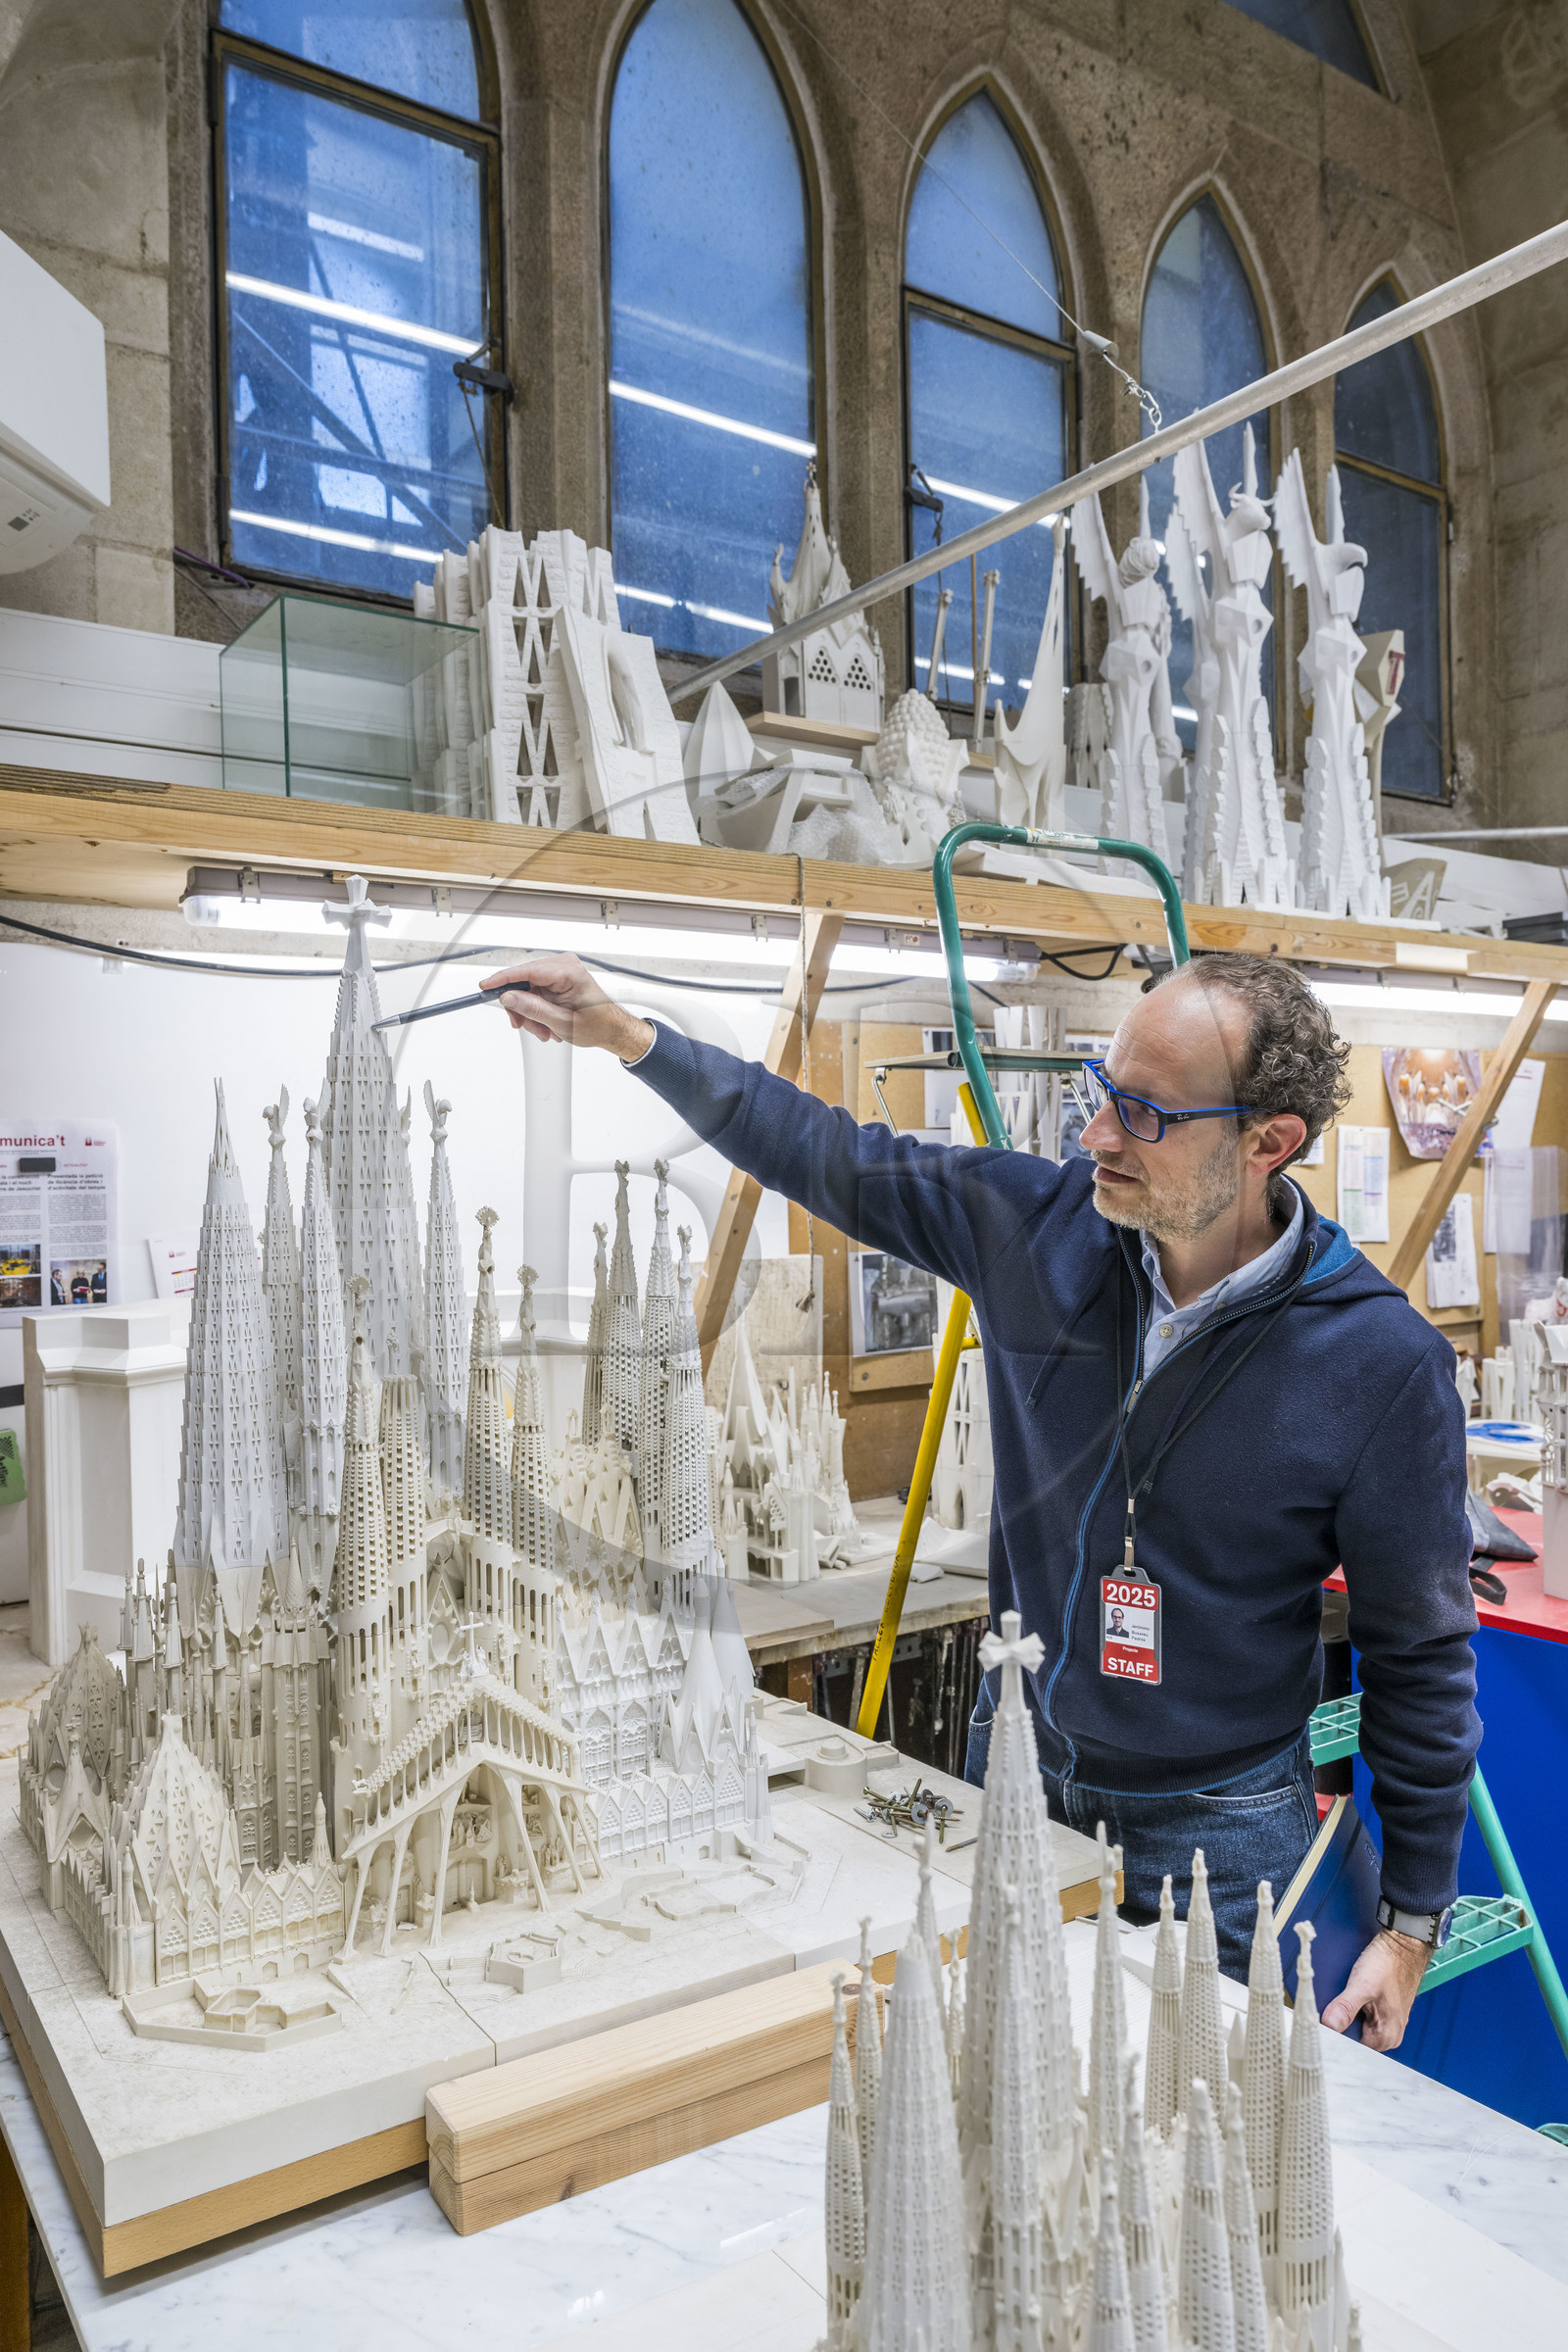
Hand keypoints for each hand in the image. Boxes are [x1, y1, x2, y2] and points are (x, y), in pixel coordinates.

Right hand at [481, 954, 654, 1059]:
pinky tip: (546, 1023)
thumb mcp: (562, 1023)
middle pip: (524, 981)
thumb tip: (509, 998)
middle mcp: (565, 966)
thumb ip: (533, 1009)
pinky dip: (536, 1009)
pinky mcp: (558, 979)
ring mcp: (561, 971)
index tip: (485, 986)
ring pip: (527, 989)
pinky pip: (536, 991)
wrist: (612, 1029)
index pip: (527, 971)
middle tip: (521, 1025)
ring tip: (544, 1031)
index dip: (503, 979)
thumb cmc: (598, 1025)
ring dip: (530, 1012)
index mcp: (569, 972)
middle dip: (521, 1006)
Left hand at [1322, 1928, 1430, 2050]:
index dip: (1333, 2037)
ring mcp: (1385, 2022)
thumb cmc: (1388, 1963)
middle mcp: (1388, 2035)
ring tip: (1340, 2001)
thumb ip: (1345, 2007)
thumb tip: (1328, 2026)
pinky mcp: (1381, 2010)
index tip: (1320, 2026)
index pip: (1350, 2048)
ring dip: (1344, 2015)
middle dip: (1339, 2025)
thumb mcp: (1362, 1985)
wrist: (1402, 1945)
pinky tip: (1348, 1997)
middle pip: (1352, 2038)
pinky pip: (1360, 2015)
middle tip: (1329, 2010)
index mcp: (1386, 2036)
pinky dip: (1351, 2008)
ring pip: (1355, 2026)